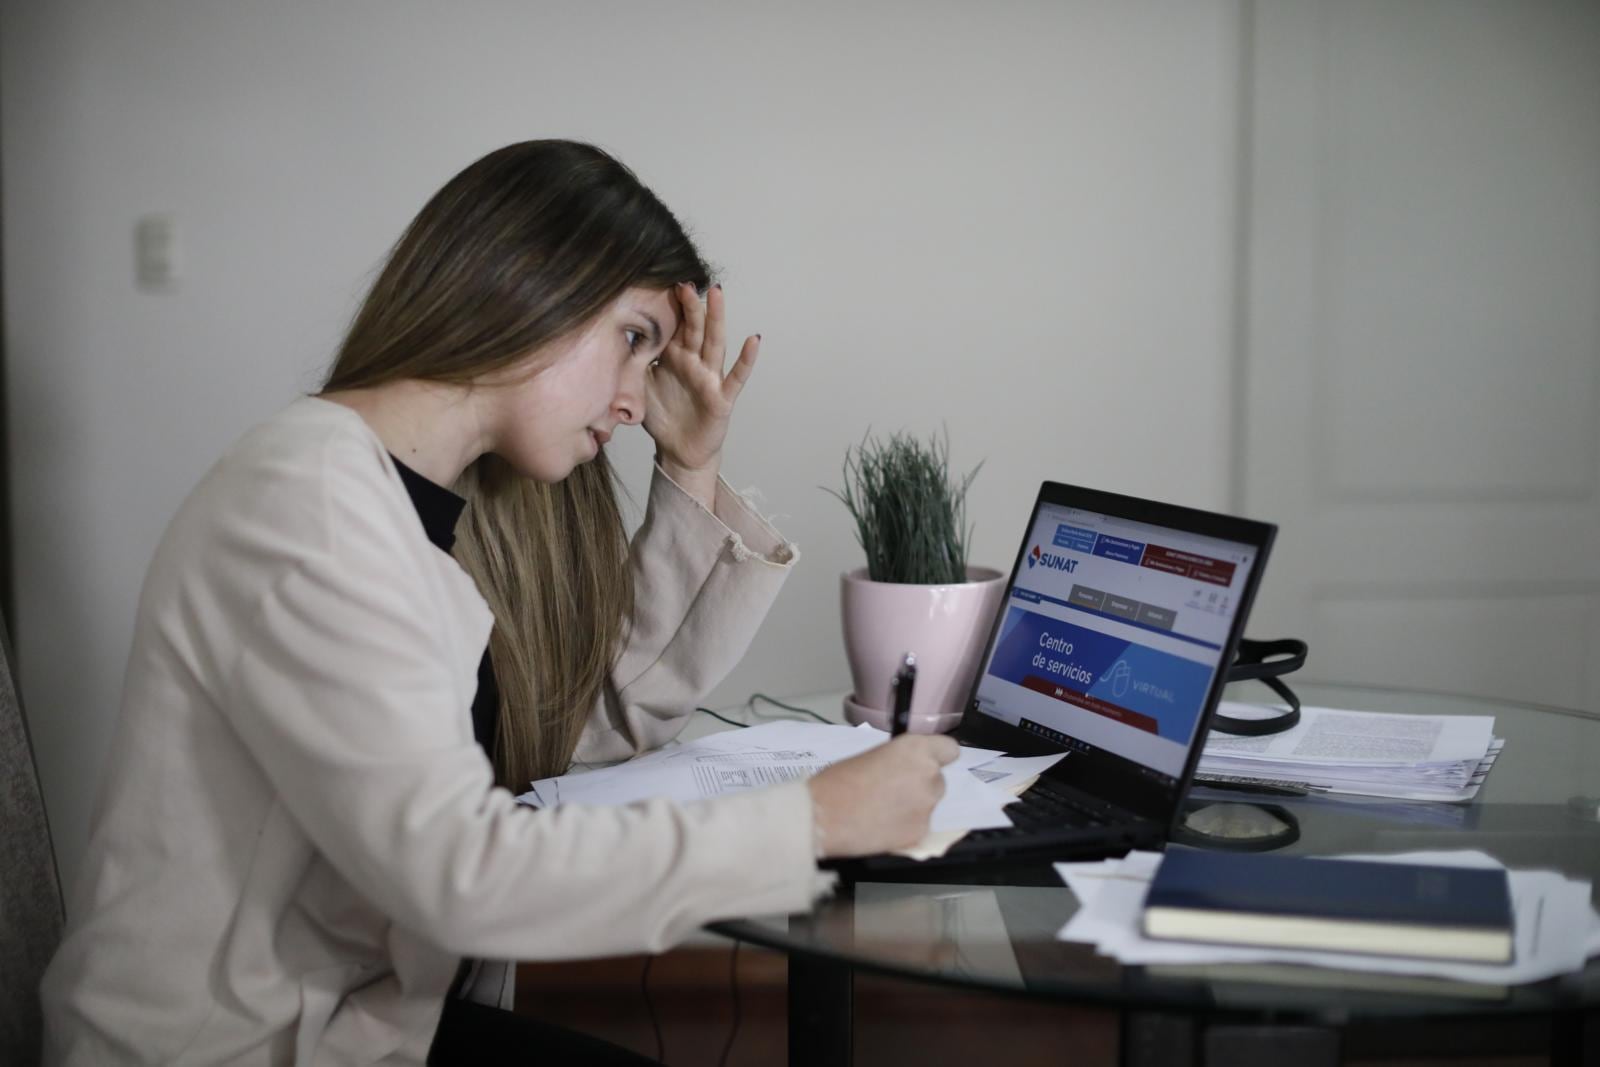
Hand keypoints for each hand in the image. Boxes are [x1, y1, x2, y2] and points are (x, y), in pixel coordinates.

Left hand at [643, 283, 759, 493]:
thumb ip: (632, 363)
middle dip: (690, 305)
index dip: (670, 306)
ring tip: (717, 294)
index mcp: (674, 357)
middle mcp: (694, 362)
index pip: (673, 326)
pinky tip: (754, 340)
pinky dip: (746, 359)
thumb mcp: (640, 387)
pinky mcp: (722, 397)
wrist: (678, 450)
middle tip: (685, 281)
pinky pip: (736, 376)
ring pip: (714, 343)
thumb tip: (612, 338)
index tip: (663, 281)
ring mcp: (710, 378)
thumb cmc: (663, 416)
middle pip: (694, 328)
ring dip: (717, 318)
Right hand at [806, 735, 959, 858]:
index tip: (926, 763)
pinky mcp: (920, 833)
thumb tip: (902, 770)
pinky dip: (905, 828)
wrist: (823, 816)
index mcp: (915, 750)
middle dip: (920, 786)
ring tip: (883, 812)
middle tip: (893, 792)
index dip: (937, 757)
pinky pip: (919, 827)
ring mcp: (927, 807)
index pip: (949, 750)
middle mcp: (928, 776)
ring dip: (913, 807)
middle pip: (937, 780)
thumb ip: (896, 761)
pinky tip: (882, 827)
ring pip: (928, 805)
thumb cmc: (837, 781)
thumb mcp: (871, 757)